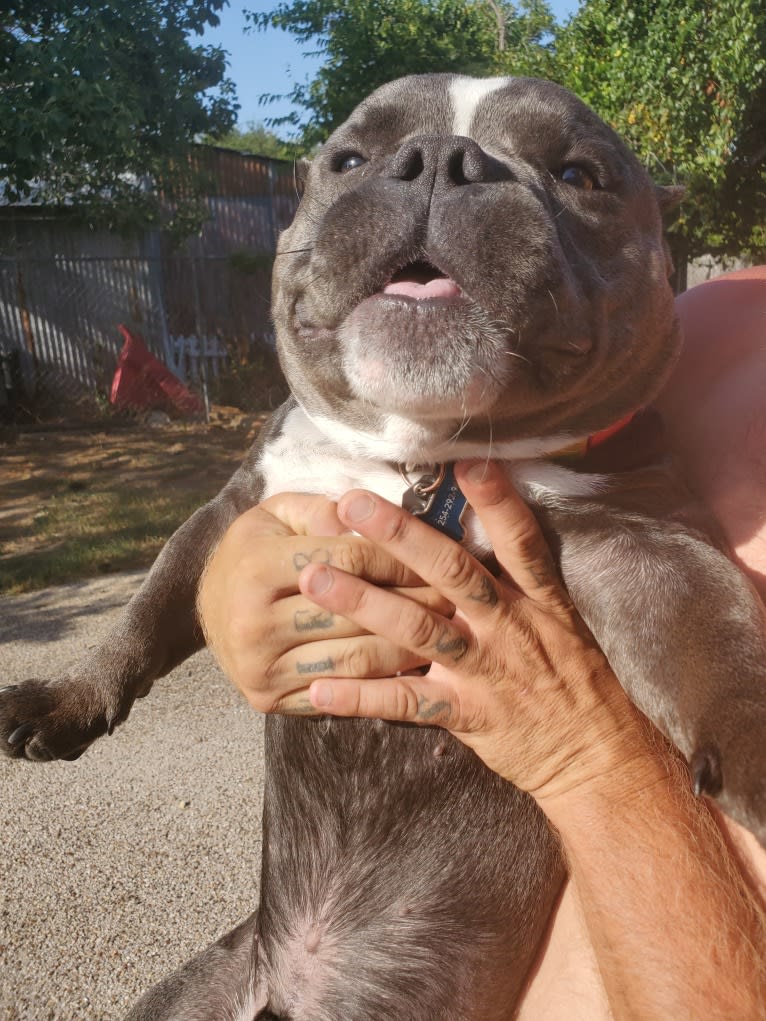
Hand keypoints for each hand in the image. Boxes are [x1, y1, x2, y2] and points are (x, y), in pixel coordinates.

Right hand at [197, 492, 451, 714]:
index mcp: (256, 567)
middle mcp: (253, 621)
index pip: (347, 560)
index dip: (397, 556)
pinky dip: (382, 681)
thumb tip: (366, 514)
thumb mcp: (278, 514)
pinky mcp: (269, 699)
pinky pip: (340, 693)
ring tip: (445, 631)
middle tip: (457, 595)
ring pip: (353, 658)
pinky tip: (414, 664)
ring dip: (408, 647)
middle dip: (413, 602)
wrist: (208, 608)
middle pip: (354, 613)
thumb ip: (322, 510)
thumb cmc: (255, 551)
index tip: (437, 553)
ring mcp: (260, 667)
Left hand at [298, 462, 654, 804]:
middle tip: (352, 504)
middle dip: (400, 537)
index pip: (519, 541)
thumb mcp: (563, 620)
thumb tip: (476, 526)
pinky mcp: (467, 714)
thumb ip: (518, 579)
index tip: (465, 463)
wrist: (599, 755)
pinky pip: (408, 703)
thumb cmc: (577, 679)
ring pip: (418, 630)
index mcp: (538, 599)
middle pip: (452, 573)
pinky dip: (362, 697)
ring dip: (364, 603)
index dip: (495, 502)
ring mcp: (486, 670)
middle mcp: (510, 626)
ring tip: (315, 580)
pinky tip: (318, 689)